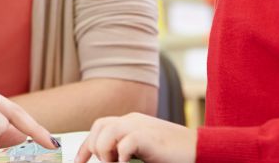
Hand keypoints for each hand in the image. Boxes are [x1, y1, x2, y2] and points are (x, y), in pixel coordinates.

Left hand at [75, 113, 195, 162]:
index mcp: (131, 121)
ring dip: (106, 152)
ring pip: (107, 133)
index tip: (78, 162)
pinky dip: (121, 156)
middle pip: (99, 127)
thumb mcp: (144, 150)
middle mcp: (133, 120)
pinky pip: (125, 143)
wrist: (199, 150)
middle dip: (94, 148)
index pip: (100, 127)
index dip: (86, 145)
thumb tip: (110, 159)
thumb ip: (127, 149)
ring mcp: (140, 126)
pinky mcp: (149, 136)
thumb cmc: (173, 154)